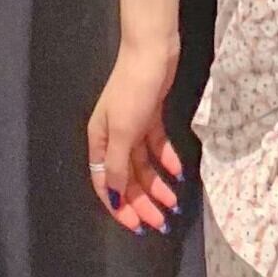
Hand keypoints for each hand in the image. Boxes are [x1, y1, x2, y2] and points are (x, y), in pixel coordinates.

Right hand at [86, 37, 184, 236]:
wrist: (152, 50)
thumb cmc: (133, 90)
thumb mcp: (124, 131)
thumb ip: (117, 165)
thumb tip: (113, 195)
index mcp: (99, 141)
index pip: (105, 183)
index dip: (120, 207)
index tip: (137, 226)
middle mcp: (113, 136)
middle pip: (126, 177)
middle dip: (142, 201)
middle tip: (161, 221)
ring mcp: (133, 125)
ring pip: (143, 164)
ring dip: (157, 184)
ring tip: (174, 202)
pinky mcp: (151, 115)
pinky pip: (157, 145)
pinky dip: (166, 158)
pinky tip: (178, 172)